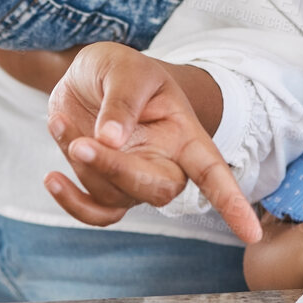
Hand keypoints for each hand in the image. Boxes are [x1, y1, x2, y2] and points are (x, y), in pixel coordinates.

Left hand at [43, 42, 260, 242]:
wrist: (89, 76)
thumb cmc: (118, 69)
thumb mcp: (123, 68)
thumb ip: (121, 100)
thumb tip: (112, 140)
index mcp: (183, 131)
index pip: (214, 170)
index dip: (232, 201)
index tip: (250, 233)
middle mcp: (166, 160)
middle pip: (161, 189)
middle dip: (119, 171)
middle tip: (83, 144)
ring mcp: (135, 177)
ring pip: (118, 195)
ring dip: (83, 165)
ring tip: (62, 121)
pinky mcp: (105, 186)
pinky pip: (97, 213)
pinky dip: (72, 203)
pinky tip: (53, 178)